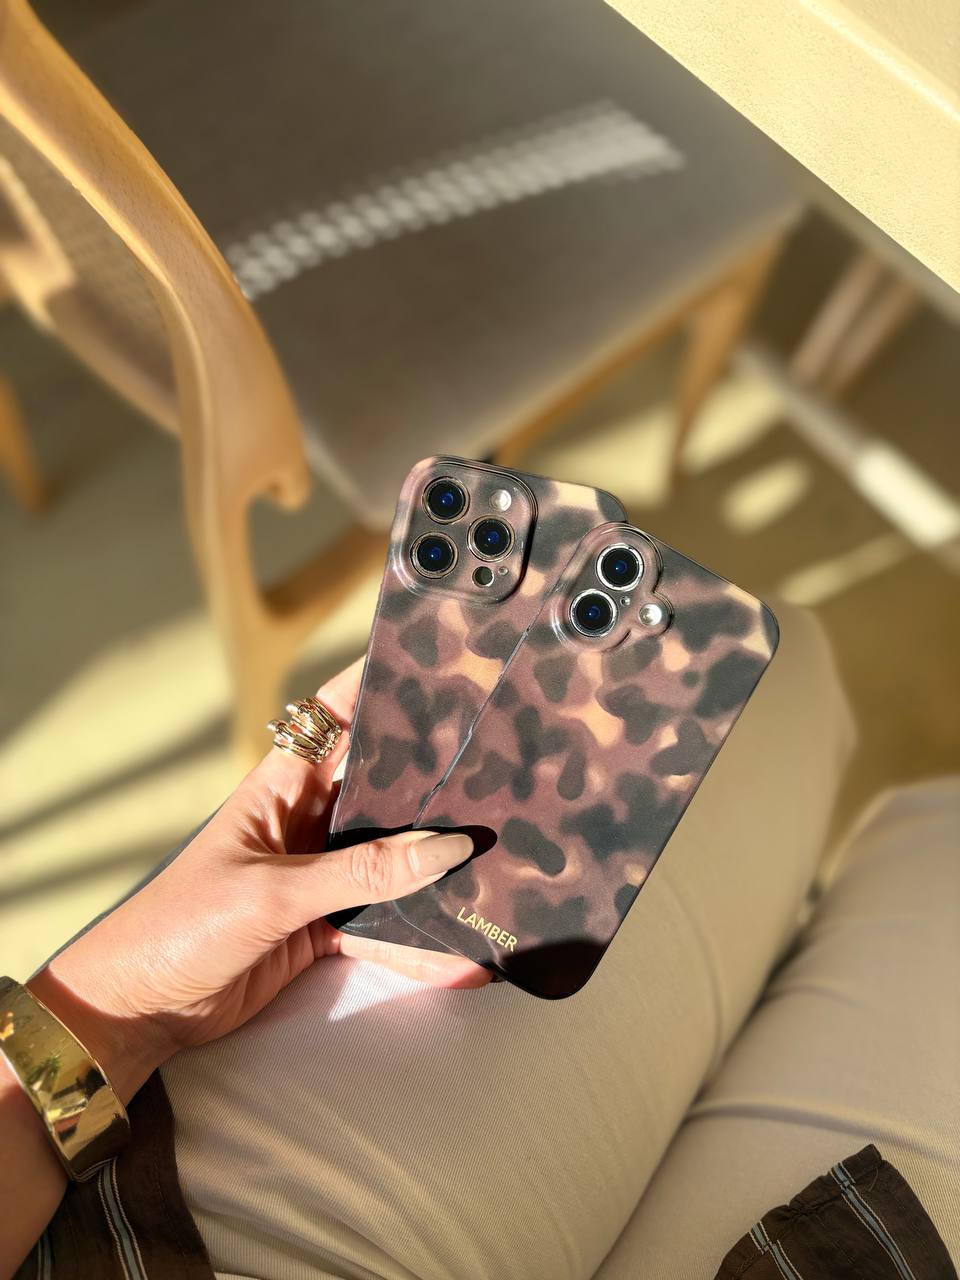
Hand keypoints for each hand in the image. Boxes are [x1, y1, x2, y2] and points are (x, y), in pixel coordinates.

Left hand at [28, 659, 488, 1104]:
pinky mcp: (323, 925)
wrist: (137, 1008)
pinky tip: (465, 955)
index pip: (336, 716)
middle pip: (380, 786)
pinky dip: (418, 940)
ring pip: (391, 856)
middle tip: (503, 763)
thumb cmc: (183, 926)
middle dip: (433, 778)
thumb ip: (360, 873)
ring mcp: (318, 873)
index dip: (379, 686)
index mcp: (283, 785)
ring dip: (434, 864)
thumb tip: (448, 847)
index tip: (439, 663)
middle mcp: (308, 819)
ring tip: (504, 856)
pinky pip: (383, 923)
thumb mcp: (273, 894)